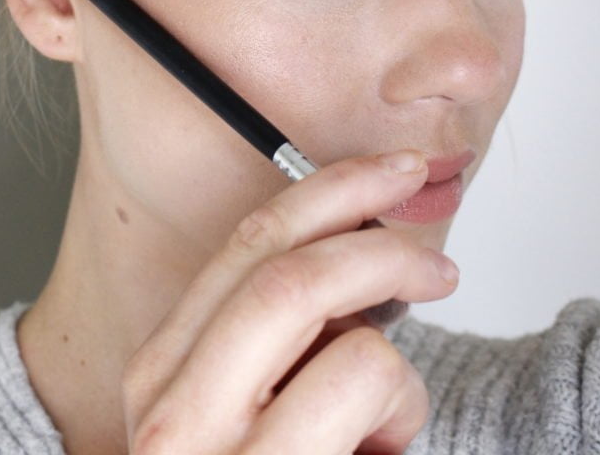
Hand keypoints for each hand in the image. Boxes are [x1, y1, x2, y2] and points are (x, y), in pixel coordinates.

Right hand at [121, 150, 458, 453]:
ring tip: (396, 400)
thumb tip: (361, 249)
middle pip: (278, 264)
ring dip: (389, 340)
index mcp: (163, 371)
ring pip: (319, 313)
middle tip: (436, 254)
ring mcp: (211, 447)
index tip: (391, 173)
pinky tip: (381, 448)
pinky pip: (361, 379)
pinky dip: (399, 401)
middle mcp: (168, 404)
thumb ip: (286, 341)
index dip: (328, 191)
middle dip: (372, 233)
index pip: (243, 247)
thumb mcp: (258, 413)